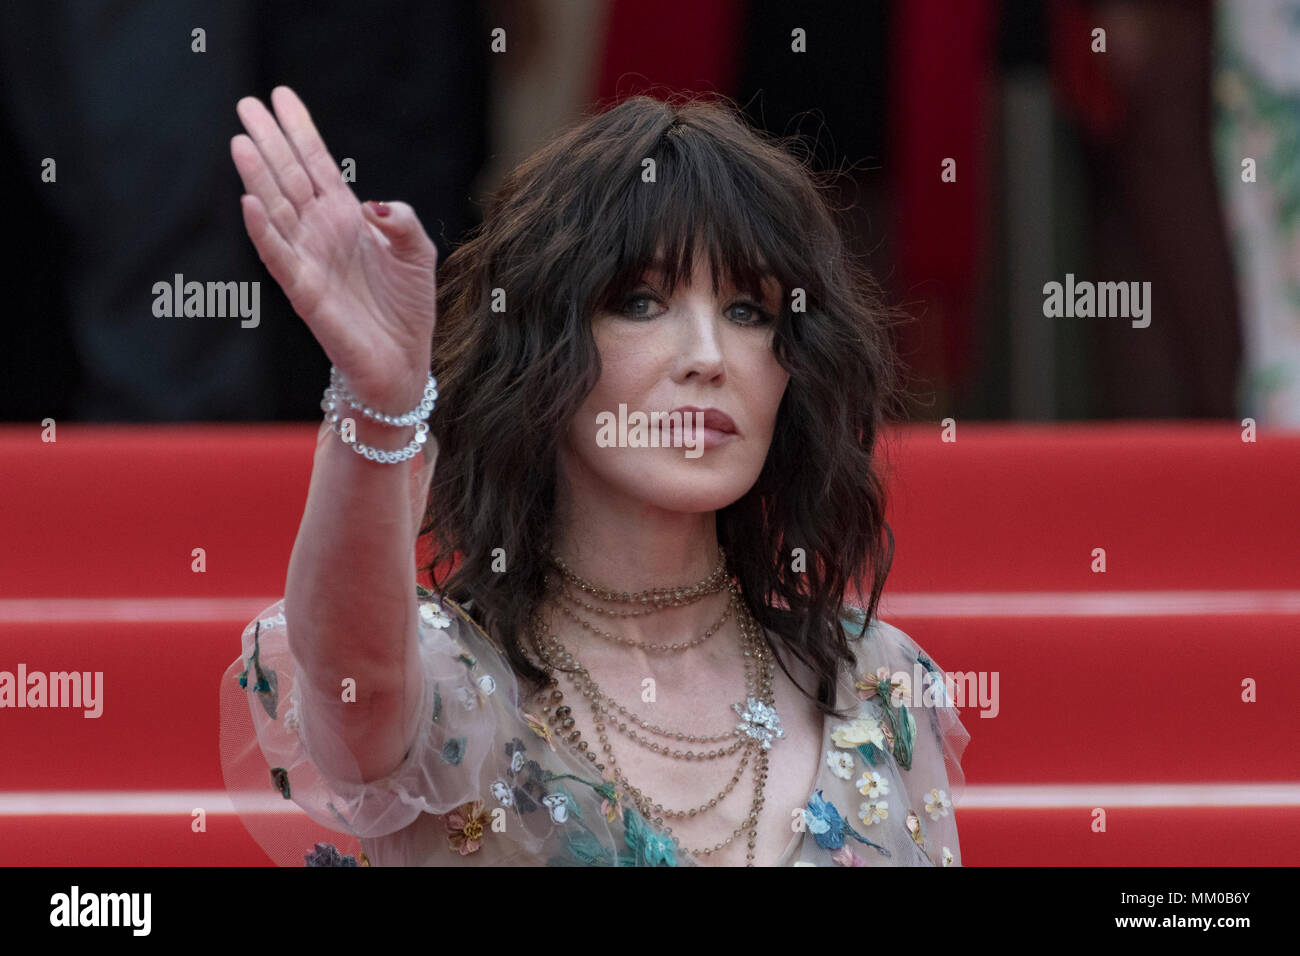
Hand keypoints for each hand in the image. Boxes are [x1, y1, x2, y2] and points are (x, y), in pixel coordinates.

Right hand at [231, 86, 437, 408]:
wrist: (402, 362)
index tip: (281, 94)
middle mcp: (321, 233)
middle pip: (289, 177)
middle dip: (269, 140)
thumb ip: (402, 219)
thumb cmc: (406, 308)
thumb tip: (374, 203)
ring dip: (258, 176)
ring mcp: (309, 259)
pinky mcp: (305, 291)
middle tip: (246, 102)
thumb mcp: (418, 252)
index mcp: (345, 218)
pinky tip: (250, 203)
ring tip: (242, 141)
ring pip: (276, 209)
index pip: (317, 164)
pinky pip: (278, 257)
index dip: (301, 130)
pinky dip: (263, 231)